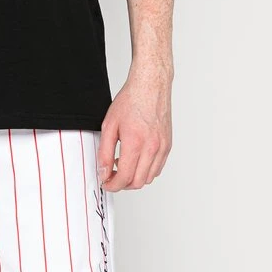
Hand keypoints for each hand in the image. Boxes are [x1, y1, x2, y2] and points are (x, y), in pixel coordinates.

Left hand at [97, 64, 172, 191]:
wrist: (150, 86)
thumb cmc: (131, 100)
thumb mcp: (109, 125)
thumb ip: (105, 151)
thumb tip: (103, 171)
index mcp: (135, 142)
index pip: (124, 177)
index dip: (112, 185)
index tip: (106, 182)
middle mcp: (152, 147)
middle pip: (137, 182)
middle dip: (122, 184)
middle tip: (112, 175)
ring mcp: (162, 147)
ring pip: (149, 178)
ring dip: (135, 178)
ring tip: (124, 165)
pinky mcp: (168, 145)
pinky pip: (158, 168)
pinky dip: (146, 170)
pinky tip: (137, 159)